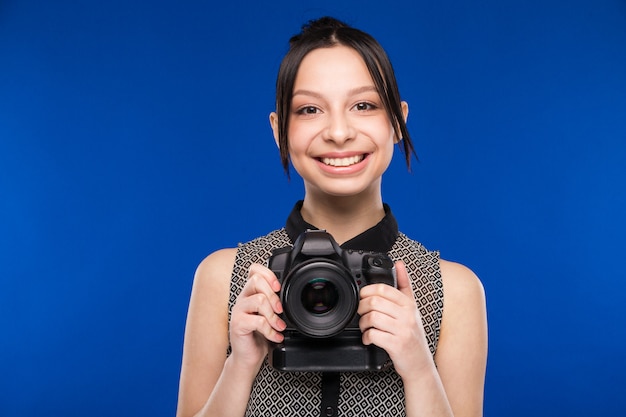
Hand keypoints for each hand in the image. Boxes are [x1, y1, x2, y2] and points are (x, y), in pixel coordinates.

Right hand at [229, 263, 285, 370]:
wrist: (248, 356)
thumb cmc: (259, 335)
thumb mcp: (269, 315)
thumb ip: (274, 303)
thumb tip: (289, 294)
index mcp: (250, 293)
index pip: (254, 270)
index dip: (268, 274)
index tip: (278, 287)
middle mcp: (243, 299)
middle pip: (256, 281)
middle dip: (273, 295)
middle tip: (280, 310)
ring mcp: (238, 311)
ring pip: (259, 300)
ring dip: (273, 315)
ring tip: (279, 326)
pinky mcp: (237, 324)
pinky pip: (258, 321)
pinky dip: (270, 330)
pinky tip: (275, 336)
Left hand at [357, 260, 433, 378]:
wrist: (420, 364)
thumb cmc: (412, 335)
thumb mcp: (412, 308)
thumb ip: (404, 285)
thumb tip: (399, 264)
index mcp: (409, 304)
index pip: (384, 289)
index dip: (367, 291)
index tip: (363, 297)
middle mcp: (408, 316)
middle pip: (375, 301)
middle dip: (362, 307)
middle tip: (362, 313)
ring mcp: (403, 330)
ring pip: (372, 317)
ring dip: (363, 323)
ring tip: (365, 326)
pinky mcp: (397, 345)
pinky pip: (374, 335)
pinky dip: (366, 337)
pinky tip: (369, 338)